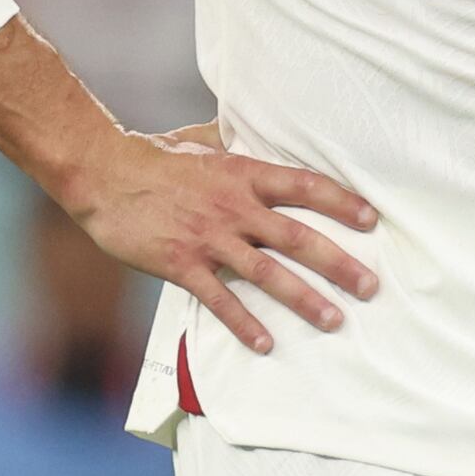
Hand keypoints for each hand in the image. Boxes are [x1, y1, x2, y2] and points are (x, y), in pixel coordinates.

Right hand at [75, 126, 377, 354]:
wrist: (102, 172)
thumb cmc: (154, 155)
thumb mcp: (204, 142)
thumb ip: (236, 145)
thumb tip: (258, 131)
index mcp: (243, 175)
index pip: (304, 186)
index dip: (341, 202)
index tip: (372, 219)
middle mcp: (234, 207)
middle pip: (298, 237)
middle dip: (339, 263)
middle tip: (371, 286)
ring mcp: (208, 238)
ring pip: (267, 273)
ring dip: (304, 299)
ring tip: (335, 320)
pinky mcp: (181, 264)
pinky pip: (219, 299)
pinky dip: (243, 323)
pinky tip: (266, 344)